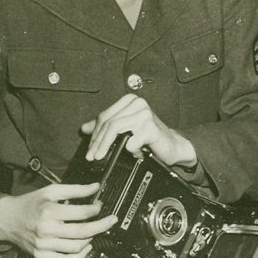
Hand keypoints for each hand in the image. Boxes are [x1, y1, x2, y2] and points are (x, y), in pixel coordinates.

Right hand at [0, 183, 117, 257]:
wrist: (6, 219)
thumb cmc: (30, 204)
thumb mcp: (50, 191)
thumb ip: (75, 189)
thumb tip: (95, 187)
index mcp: (49, 211)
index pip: (82, 213)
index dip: (96, 209)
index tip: (100, 205)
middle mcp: (47, 230)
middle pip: (83, 232)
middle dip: (102, 226)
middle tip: (111, 221)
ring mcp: (44, 245)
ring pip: (77, 247)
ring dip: (90, 239)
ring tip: (94, 231)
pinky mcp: (41, 256)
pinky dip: (80, 256)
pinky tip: (86, 247)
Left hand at [81, 94, 197, 167]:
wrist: (173, 146)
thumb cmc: (150, 137)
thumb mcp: (125, 129)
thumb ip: (106, 127)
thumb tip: (84, 128)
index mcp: (129, 101)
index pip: (104, 116)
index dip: (94, 134)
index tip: (89, 148)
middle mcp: (137, 103)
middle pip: (108, 122)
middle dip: (97, 142)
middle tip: (91, 156)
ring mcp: (145, 114)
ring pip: (115, 128)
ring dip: (105, 146)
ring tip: (100, 157)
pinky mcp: (151, 128)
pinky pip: (131, 141)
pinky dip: (129, 150)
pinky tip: (133, 154)